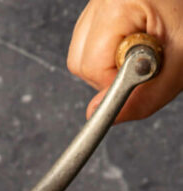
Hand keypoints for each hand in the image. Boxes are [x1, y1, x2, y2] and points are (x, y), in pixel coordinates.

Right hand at [67, 0, 182, 120]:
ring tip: (141, 48)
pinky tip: (134, 40)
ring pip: (82, 51)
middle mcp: (102, 0)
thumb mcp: (179, 61)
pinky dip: (111, 49)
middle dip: (109, 74)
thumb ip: (144, 96)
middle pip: (80, 61)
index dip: (117, 83)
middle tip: (143, 62)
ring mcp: (99, 0)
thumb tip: (101, 115)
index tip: (141, 80)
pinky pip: (91, 38)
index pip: (92, 67)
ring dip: (109, 62)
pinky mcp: (102, 4)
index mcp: (119, 5)